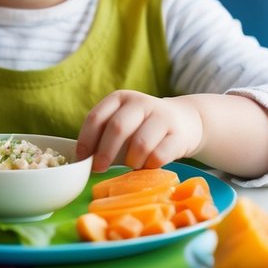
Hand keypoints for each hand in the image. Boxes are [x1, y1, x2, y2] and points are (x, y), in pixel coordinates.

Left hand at [76, 90, 204, 172]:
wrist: (186, 121)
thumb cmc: (143, 128)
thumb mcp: (123, 123)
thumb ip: (103, 136)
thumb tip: (83, 162)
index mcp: (120, 98)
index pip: (96, 117)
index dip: (85, 141)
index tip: (82, 160)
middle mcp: (140, 103)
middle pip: (117, 128)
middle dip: (104, 153)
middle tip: (99, 169)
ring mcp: (162, 116)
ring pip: (140, 144)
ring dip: (131, 161)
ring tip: (132, 164)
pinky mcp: (178, 134)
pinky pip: (158, 156)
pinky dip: (149, 166)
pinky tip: (149, 164)